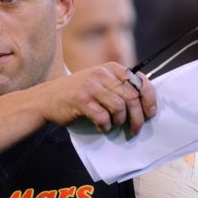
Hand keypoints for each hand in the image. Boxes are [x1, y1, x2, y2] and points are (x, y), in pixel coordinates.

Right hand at [41, 62, 156, 135]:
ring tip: (114, 126)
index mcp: (110, 68)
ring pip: (119, 108)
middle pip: (132, 97)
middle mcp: (102, 74)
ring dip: (120, 122)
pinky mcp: (81, 100)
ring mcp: (91, 87)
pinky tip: (101, 127)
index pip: (139, 81)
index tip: (150, 113)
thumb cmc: (76, 93)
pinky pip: (103, 116)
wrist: (46, 99)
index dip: (150, 98)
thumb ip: (118, 86)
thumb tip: (145, 102)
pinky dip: (105, 126)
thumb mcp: (99, 82)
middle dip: (138, 117)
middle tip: (135, 130)